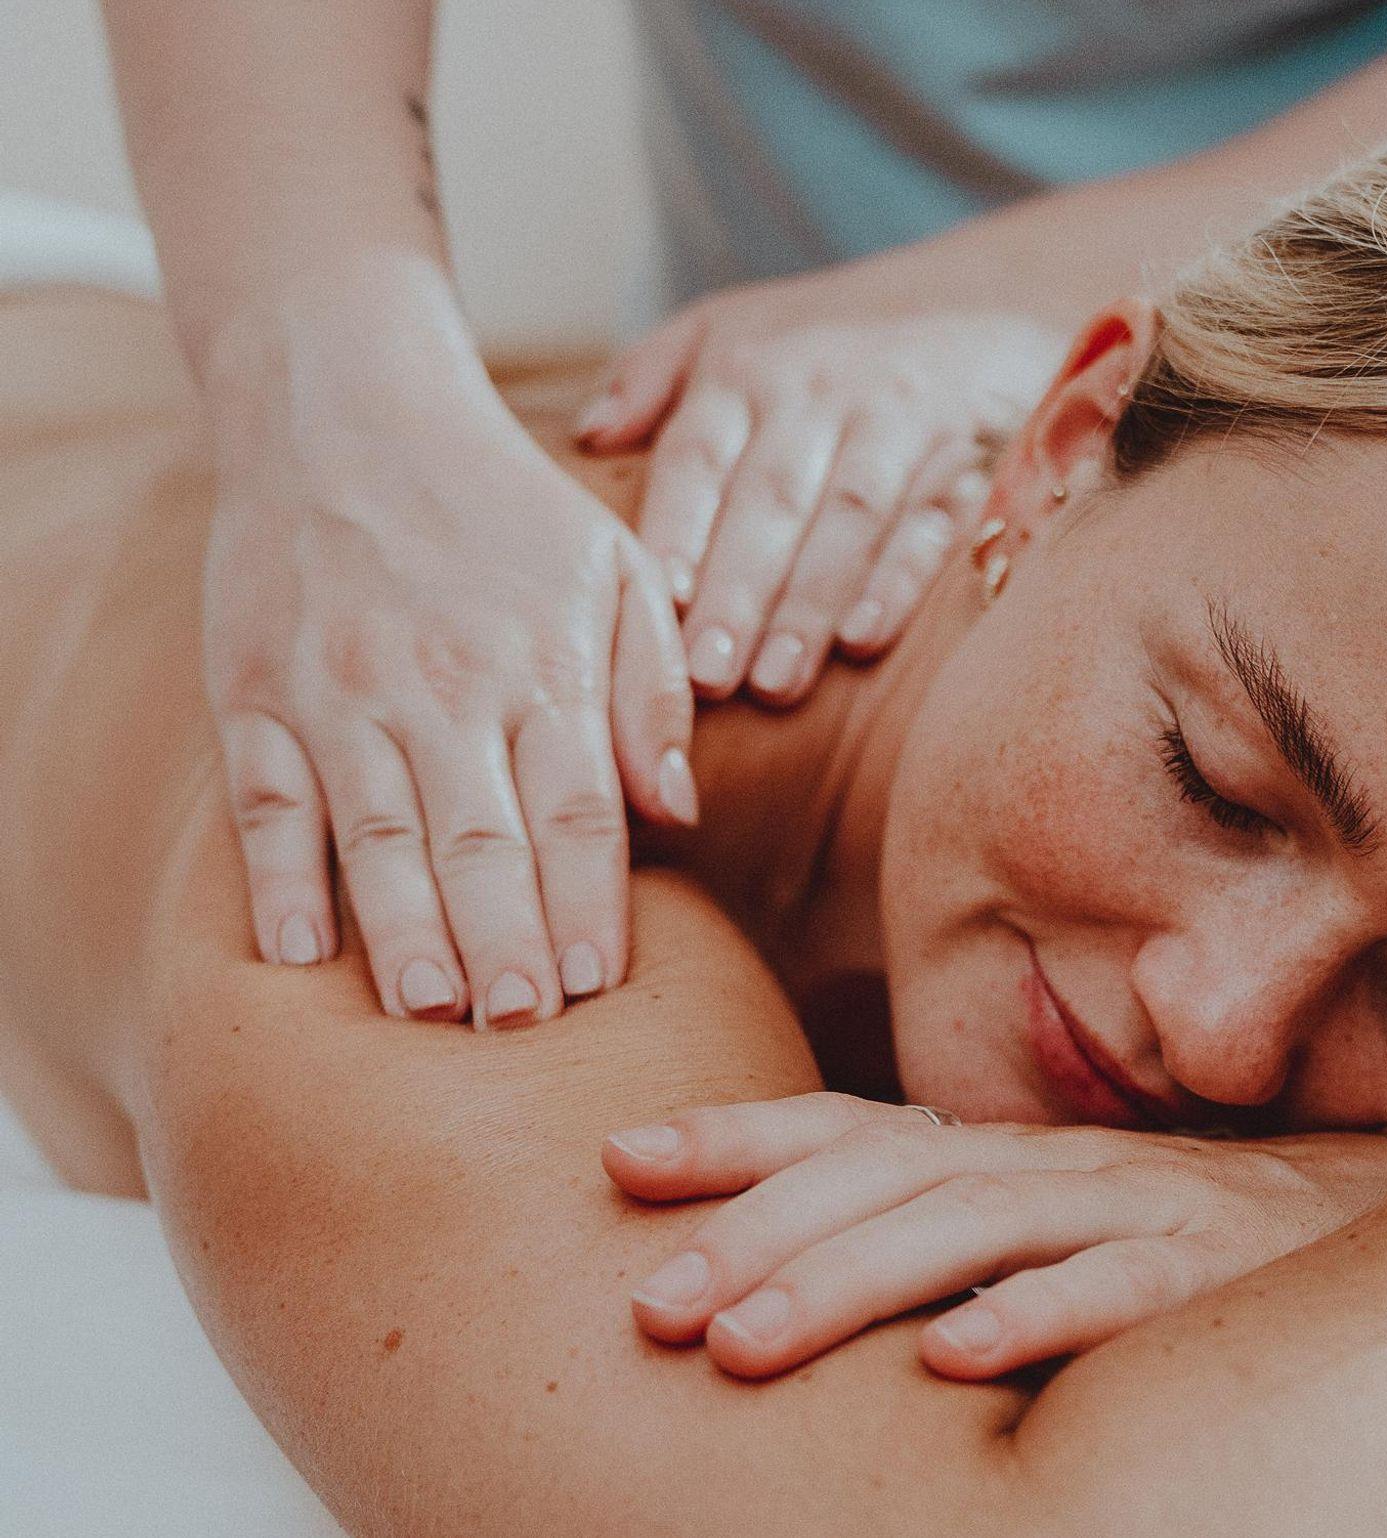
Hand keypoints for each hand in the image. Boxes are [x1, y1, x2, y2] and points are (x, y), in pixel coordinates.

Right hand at [203, 262, 696, 1024]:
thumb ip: (651, 691)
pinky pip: (267, 801)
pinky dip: (281, 879)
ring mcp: (343, 691)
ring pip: (379, 832)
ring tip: (433, 1014)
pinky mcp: (257, 691)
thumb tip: (680, 809)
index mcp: (543, 663)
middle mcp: (444, 684)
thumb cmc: (504, 504)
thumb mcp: (613, 569)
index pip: (577, 811)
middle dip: (507, 942)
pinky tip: (300, 955)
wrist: (346, 405)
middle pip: (482, 839)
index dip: (589, 904)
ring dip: (405, 930)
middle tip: (524, 1031)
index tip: (600, 988)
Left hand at [575, 272, 1065, 703]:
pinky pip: (936, 519)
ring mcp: (902, 420)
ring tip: (776, 682)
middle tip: (707, 676)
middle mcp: (822, 389)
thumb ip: (652, 378)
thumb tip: (586, 436)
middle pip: (773, 497)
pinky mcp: (973, 453)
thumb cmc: (826, 340)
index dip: (680, 528)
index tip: (659, 601)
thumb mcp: (730, 328)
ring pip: (852, 517)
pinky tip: (865, 639)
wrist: (982, 296)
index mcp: (747, 367)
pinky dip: (902, 579)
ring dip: (811, 601)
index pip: (701, 454)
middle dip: (739, 589)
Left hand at [602, 1092, 1386, 1379]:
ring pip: (971, 1228)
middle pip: (882, 1182)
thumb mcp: (1053, 1223)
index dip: (735, 1136)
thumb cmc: (1187, 1234)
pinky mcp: (1212, 1269)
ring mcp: (1134, 1205)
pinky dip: (1034, 1318)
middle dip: (755, 1235)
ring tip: (742, 1341)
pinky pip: (1116, 1292)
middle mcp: (1053, 1163)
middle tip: (649, 1304)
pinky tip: (953, 1362)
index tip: (619, 1158)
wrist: (1384, 1211)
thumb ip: (950, 1233)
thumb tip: (793, 1279)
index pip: (847, 1126)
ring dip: (849, 1283)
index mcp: (1001, 1150)